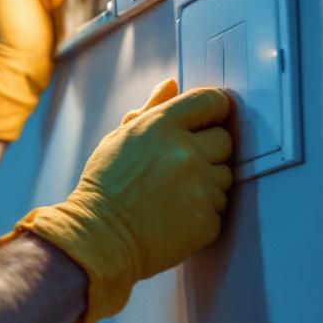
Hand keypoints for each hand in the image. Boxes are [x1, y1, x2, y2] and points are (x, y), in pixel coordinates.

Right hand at [0, 80, 233, 322]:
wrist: (98, 238)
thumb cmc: (105, 186)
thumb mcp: (121, 139)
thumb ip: (151, 109)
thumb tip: (172, 84)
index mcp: (163, 126)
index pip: (210, 102)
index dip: (213, 109)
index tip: (208, 121)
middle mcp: (186, 153)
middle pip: (225, 140)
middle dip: (208, 151)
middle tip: (179, 167)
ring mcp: (200, 188)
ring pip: (224, 177)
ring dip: (207, 183)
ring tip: (172, 195)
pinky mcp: (206, 220)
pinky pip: (219, 208)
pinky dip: (202, 212)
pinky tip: (175, 216)